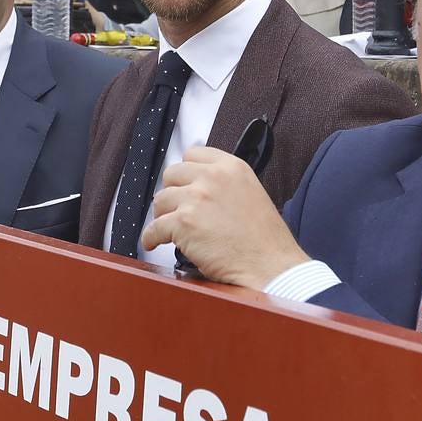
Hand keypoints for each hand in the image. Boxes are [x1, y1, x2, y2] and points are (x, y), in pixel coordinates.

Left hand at [141, 147, 309, 288]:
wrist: (270, 266)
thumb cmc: (265, 240)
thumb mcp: (251, 193)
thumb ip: (225, 183)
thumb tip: (199, 186)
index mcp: (232, 167)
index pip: (193, 154)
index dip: (186, 172)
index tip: (183, 184)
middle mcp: (213, 177)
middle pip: (172, 174)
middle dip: (172, 192)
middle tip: (176, 208)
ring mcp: (197, 199)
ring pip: (160, 200)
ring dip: (163, 215)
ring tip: (170, 229)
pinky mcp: (184, 223)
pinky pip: (154, 228)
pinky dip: (151, 237)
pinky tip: (154, 242)